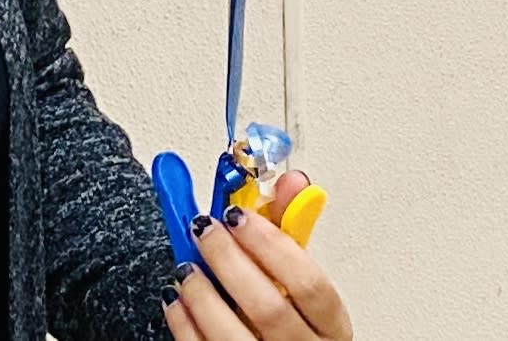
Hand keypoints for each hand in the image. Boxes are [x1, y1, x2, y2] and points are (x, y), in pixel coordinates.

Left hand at [164, 172, 350, 340]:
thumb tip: (290, 181)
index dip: (270, 244)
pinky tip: (178, 299)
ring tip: (188, 266)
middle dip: (228, 261)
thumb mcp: (299, 280)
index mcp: (329, 326)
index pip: (309, 284)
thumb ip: (290, 230)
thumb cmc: (292, 318)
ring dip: (202, 294)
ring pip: (232, 335)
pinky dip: (184, 323)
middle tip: (204, 229)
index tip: (237, 215)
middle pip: (268, 308)